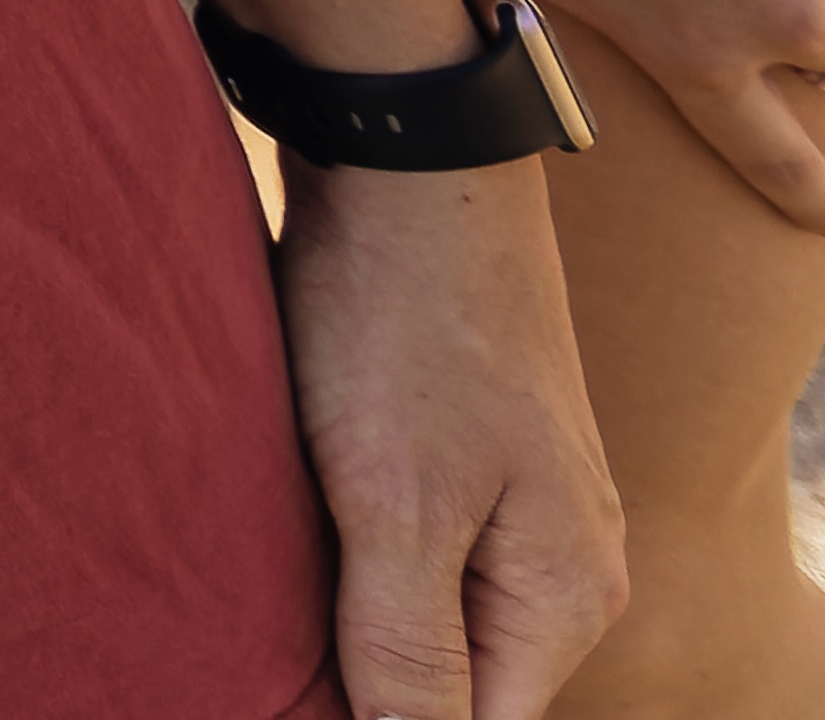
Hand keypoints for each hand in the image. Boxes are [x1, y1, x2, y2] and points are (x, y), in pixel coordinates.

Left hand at [271, 163, 625, 719]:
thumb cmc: (400, 327)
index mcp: (566, 598)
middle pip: (462, 685)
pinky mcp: (461, 451)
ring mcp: (517, 504)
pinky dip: (350, 560)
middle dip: (367, 683)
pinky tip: (287, 546)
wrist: (406, 158)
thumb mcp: (397, 505)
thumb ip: (408, 649)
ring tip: (264, 611)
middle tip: (258, 660)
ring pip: (429, 616)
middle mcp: (562, 563)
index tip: (292, 690)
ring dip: (351, 626)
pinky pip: (411, 549)